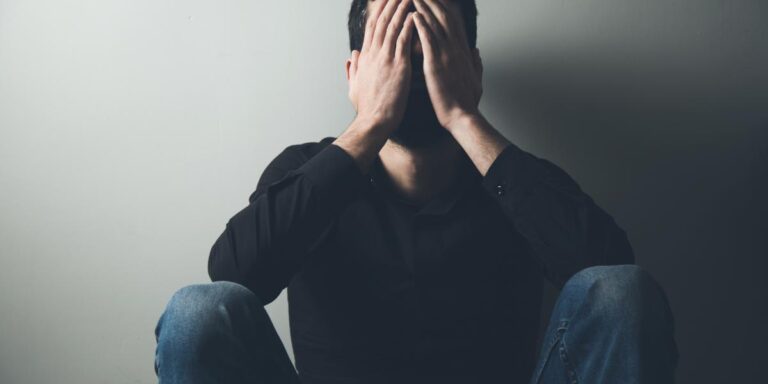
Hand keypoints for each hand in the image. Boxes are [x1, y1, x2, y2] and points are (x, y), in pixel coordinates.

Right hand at [348, 0, 416, 130]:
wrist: (373, 122)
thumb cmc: (367, 108)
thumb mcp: (354, 86)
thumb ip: (352, 70)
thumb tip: (352, 56)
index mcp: (365, 58)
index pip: (370, 28)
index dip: (377, 11)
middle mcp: (373, 54)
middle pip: (380, 21)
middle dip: (389, 3)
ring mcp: (385, 59)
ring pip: (392, 26)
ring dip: (400, 8)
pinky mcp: (398, 66)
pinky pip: (403, 40)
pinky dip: (408, 25)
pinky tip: (414, 14)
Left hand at [412, 0, 482, 130]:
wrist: (462, 117)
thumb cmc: (467, 102)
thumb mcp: (476, 79)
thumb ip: (476, 63)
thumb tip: (476, 51)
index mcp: (462, 52)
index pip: (454, 23)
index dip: (445, 7)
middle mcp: (455, 49)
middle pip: (444, 17)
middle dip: (433, 1)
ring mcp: (447, 56)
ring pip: (436, 24)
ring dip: (425, 7)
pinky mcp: (436, 65)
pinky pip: (428, 41)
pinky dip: (421, 26)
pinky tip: (414, 15)